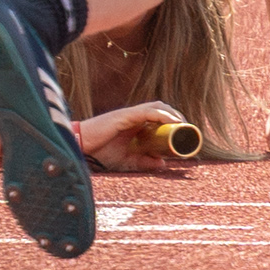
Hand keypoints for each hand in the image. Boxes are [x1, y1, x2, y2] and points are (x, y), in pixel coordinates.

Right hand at [78, 99, 195, 173]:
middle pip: (160, 108)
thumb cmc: (100, 153)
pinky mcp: (124, 116)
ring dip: (173, 113)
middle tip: (188, 128)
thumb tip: (162, 162)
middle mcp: (133, 117)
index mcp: (134, 125)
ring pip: (156, 107)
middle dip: (176, 115)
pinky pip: (148, 112)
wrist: (82, 149)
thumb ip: (144, 161)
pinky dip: (163, 115)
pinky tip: (174, 122)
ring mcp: (129, 115)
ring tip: (183, 124)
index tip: (186, 132)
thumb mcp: (128, 160)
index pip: (157, 116)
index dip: (173, 121)